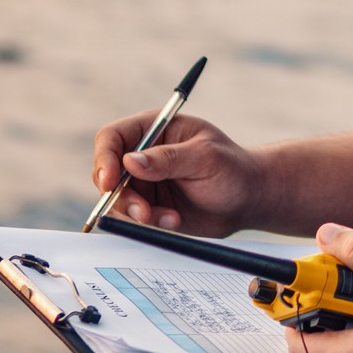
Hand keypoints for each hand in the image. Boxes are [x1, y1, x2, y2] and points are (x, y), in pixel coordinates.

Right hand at [89, 112, 260, 235]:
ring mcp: (144, 182)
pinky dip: (148, 224)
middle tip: (142, 212)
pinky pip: (132, 218)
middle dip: (120, 195)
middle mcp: (143, 154)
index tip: (109, 182)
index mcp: (154, 129)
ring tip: (168, 218)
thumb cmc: (232, 168)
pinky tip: (174, 221)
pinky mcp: (149, 206)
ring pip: (117, 199)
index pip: (112, 137)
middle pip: (107, 172)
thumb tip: (130, 162)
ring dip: (135, 213)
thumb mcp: (205, 157)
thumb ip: (169, 158)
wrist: (248, 200)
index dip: (104, 158)